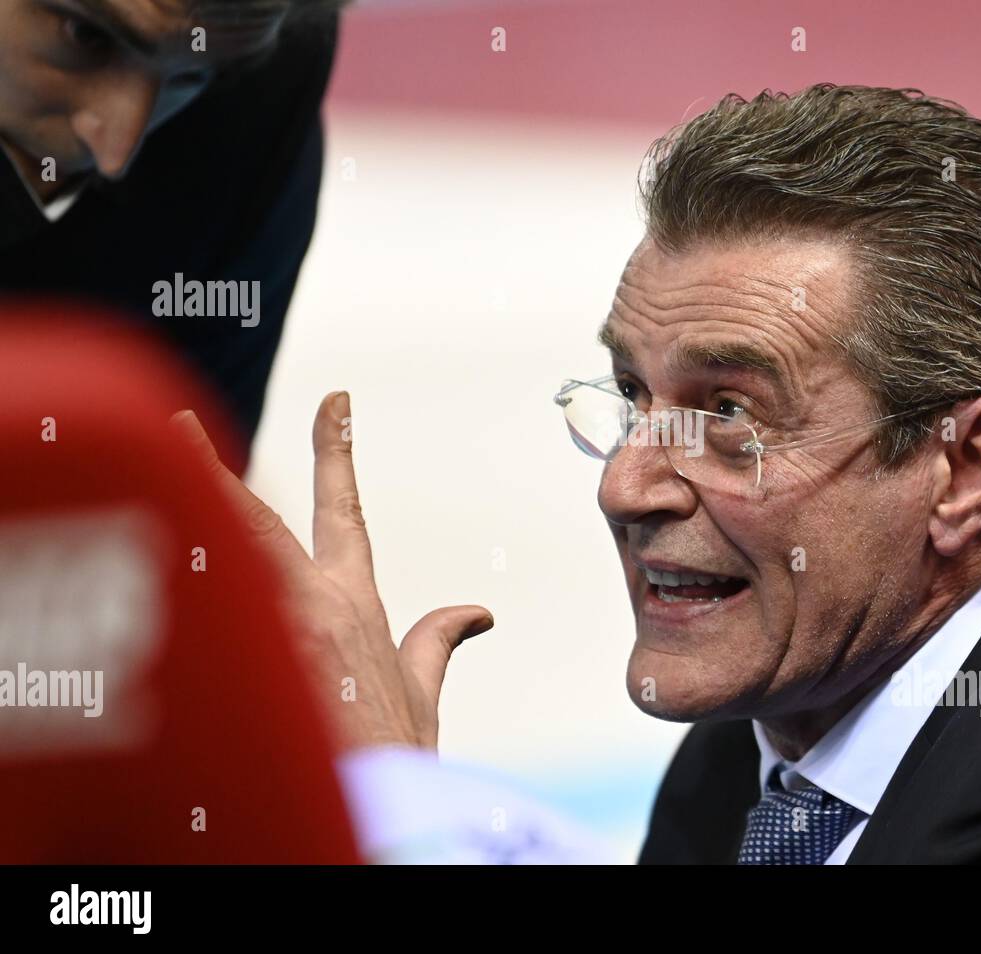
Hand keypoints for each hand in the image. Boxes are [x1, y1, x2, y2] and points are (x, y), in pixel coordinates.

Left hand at [171, 391, 492, 751]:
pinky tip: (148, 582)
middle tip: (176, 423)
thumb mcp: (421, 694)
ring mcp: (269, 631)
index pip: (342, 505)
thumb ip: (438, 642)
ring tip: (145, 477)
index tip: (335, 403)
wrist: (381, 806)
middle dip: (208, 466)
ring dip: (176, 521)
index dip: (337, 448)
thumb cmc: (394, 758)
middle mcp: (308, 602)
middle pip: (251, 515)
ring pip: (210, 557)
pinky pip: (191, 620)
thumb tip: (474, 613)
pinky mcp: (241, 667)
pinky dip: (171, 596)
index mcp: (353, 601)